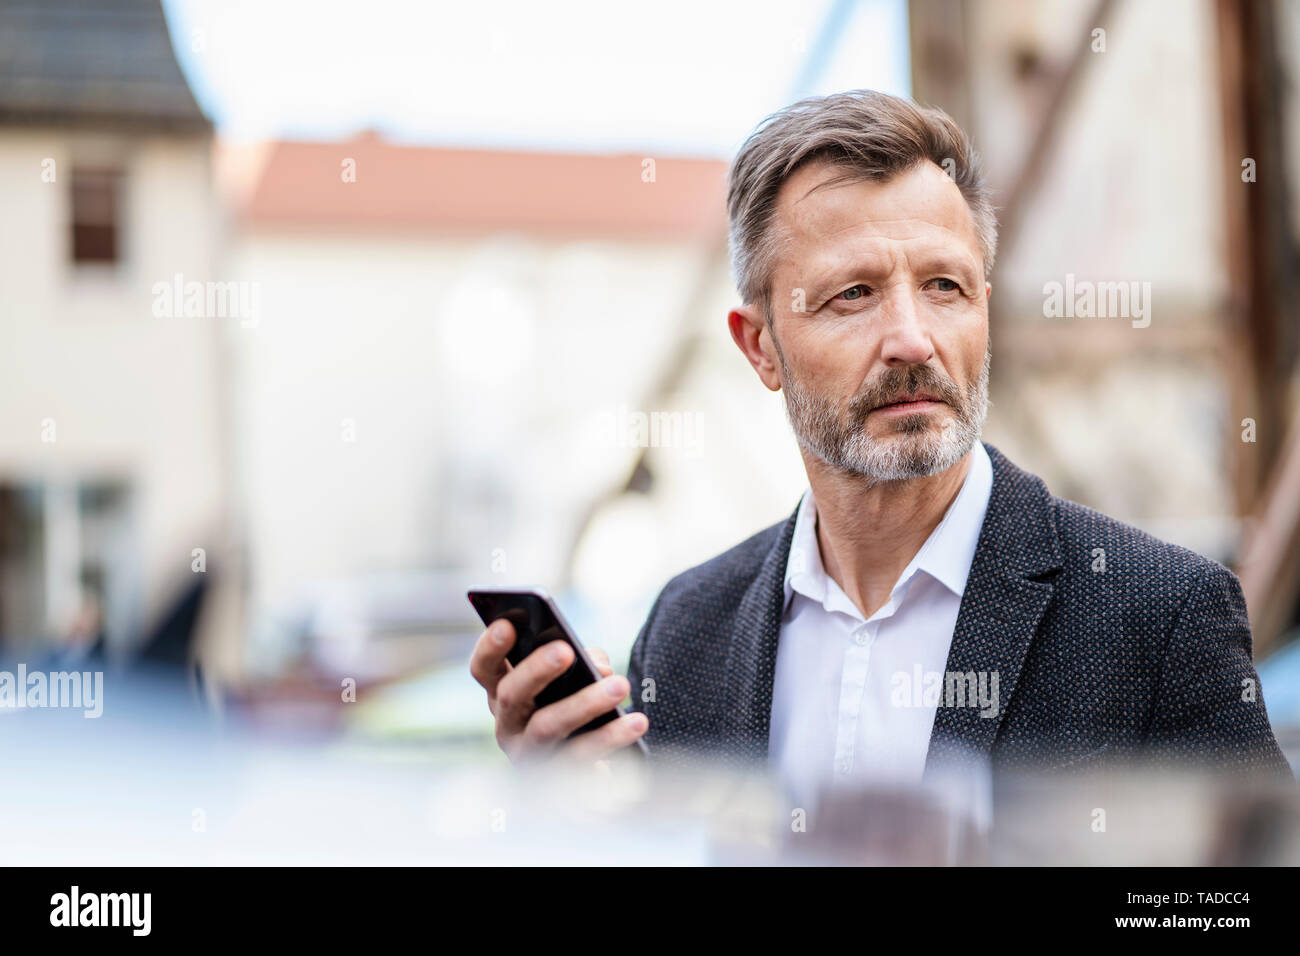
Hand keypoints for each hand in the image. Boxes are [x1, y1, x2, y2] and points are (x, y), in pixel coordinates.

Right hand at [469, 619, 648, 763]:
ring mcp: (528, 757)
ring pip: (548, 728)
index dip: (490, 647)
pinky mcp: (555, 783)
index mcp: (504, 695)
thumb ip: (583, 662)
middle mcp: (508, 727)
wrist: (586, 774)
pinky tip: (634, 725)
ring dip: (585, 703)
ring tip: (621, 685)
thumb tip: (600, 668)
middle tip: (568, 650)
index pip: (484, 669)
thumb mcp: (573, 681)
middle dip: (537, 670)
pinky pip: (581, 760)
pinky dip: (609, 740)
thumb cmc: (577, 709)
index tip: (507, 625)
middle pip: (512, 696)